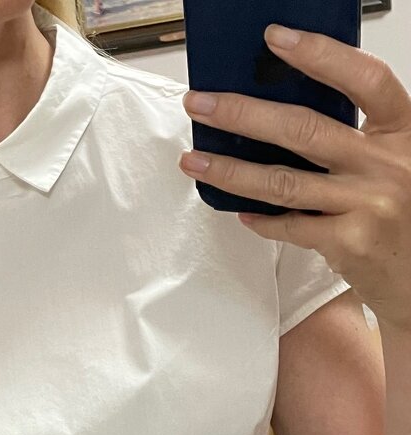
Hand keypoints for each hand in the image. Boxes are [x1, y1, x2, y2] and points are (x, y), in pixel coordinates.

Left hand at [178, 23, 410, 333]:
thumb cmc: (404, 218)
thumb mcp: (396, 164)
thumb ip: (356, 141)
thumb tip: (281, 118)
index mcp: (404, 132)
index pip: (364, 79)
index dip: (320, 55)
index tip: (276, 40)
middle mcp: (388, 164)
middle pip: (305, 129)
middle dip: (243, 114)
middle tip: (202, 105)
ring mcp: (368, 205)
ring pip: (284, 181)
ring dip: (232, 171)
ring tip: (196, 161)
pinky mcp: (348, 243)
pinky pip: (290, 226)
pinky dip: (261, 220)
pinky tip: (240, 213)